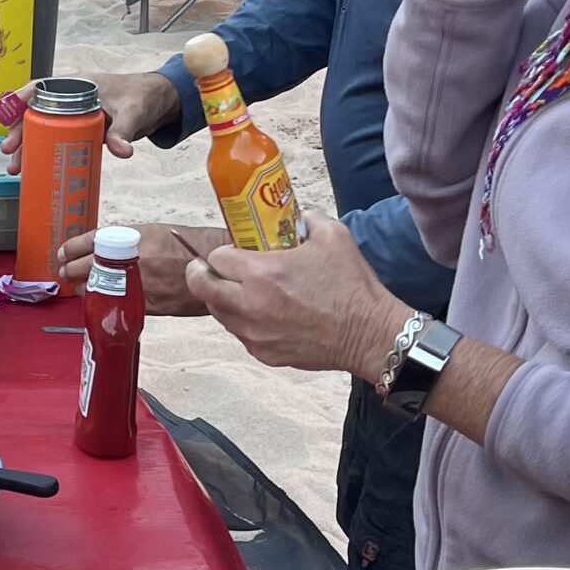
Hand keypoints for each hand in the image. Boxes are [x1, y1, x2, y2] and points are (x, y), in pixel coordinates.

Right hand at [0, 70, 177, 170]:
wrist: (158, 103)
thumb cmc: (142, 96)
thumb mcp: (132, 113)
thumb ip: (123, 131)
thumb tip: (122, 151)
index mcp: (76, 85)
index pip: (40, 88)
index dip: (19, 100)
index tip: (5, 114)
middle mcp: (69, 100)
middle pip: (35, 113)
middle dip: (19, 132)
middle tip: (10, 151)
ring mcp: (73, 116)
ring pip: (42, 129)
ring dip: (28, 147)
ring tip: (16, 168)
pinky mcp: (79, 131)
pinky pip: (55, 141)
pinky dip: (43, 153)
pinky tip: (34, 169)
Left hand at [55, 218, 220, 311]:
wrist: (217, 265)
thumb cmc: (192, 246)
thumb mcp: (156, 233)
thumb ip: (130, 242)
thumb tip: (108, 252)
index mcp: (134, 237)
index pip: (92, 241)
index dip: (72, 248)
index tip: (62, 252)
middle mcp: (132, 259)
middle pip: (87, 266)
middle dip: (71, 270)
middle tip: (64, 271)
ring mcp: (137, 284)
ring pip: (98, 289)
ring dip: (86, 289)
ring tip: (79, 287)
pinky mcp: (145, 304)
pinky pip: (117, 305)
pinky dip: (107, 303)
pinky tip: (103, 301)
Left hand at [185, 214, 407, 374]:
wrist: (368, 334)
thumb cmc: (351, 286)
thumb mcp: (333, 236)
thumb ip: (307, 219)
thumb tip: (296, 216)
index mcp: (261, 273)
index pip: (216, 258)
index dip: (222, 252)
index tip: (233, 252)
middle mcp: (249, 304)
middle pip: (202, 287)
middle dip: (201, 275)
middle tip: (208, 270)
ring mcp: (253, 332)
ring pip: (218, 313)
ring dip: (222, 299)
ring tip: (240, 291)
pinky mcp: (263, 353)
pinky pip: (240, 333)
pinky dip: (243, 321)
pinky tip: (263, 313)